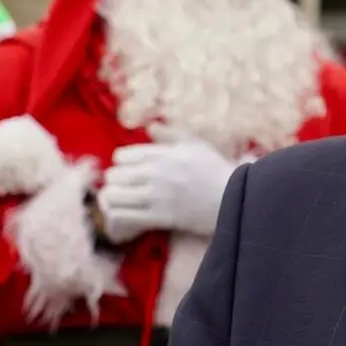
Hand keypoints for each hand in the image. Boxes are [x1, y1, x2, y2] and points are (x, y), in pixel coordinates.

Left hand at [97, 133, 235, 243]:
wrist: (231, 198)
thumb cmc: (214, 169)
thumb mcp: (195, 144)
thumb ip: (170, 133)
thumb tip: (150, 127)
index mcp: (162, 154)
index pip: (122, 156)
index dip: (122, 162)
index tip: (130, 167)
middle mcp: (155, 174)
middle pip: (114, 176)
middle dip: (116, 180)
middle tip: (125, 185)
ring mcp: (155, 197)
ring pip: (114, 196)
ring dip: (113, 198)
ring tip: (122, 200)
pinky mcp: (157, 218)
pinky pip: (123, 216)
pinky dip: (117, 215)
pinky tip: (124, 215)